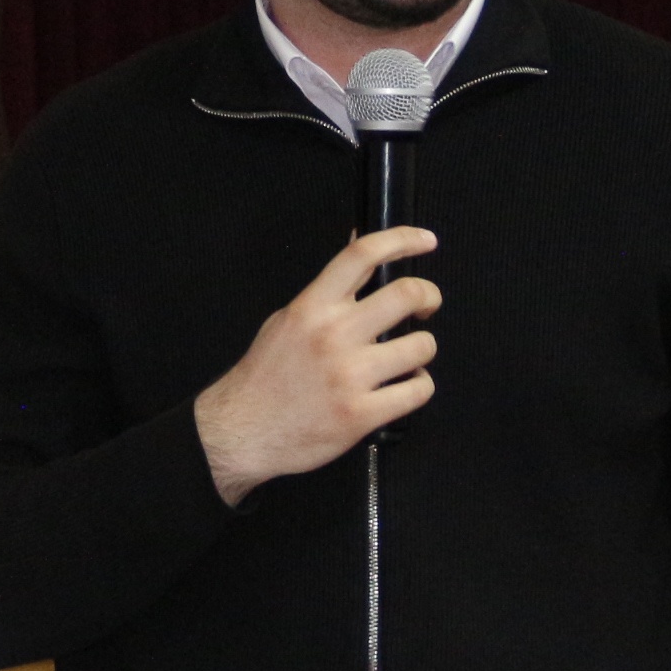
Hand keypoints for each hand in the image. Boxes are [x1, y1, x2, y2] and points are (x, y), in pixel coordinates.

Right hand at [189, 228, 439, 505]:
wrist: (241, 431)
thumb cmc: (265, 377)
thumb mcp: (286, 320)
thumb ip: (325, 292)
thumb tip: (361, 257)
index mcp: (312, 307)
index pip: (363, 256)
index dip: (403, 239)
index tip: (425, 241)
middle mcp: (333, 335)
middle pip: (407, 294)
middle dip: (429, 296)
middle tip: (426, 306)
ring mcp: (349, 376)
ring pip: (422, 346)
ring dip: (422, 349)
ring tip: (405, 357)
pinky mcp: (361, 414)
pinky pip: (418, 390)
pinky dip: (418, 386)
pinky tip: (402, 387)